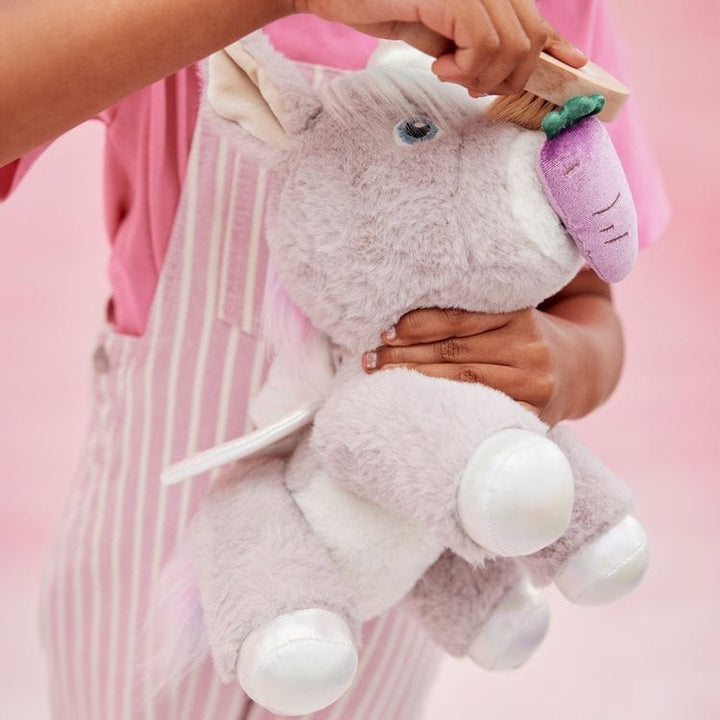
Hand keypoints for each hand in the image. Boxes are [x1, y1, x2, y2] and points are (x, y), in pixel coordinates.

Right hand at [294, 0, 585, 95]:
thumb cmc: (379, 5)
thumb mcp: (438, 33)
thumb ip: (474, 46)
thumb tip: (505, 70)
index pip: (533, 17)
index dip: (556, 45)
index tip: (573, 66)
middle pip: (528, 38)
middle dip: (509, 76)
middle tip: (474, 86)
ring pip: (511, 45)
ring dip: (483, 76)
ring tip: (451, 74)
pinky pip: (484, 43)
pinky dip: (467, 68)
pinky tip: (441, 67)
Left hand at [361, 271, 623, 425]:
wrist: (580, 369)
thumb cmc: (527, 336)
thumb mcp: (511, 312)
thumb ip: (474, 309)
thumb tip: (405, 309)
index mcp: (520, 314)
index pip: (460, 319)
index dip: (418, 325)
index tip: (384, 331)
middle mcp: (528, 346)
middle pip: (454, 351)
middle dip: (405, 356)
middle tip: (369, 359)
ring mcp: (532, 382)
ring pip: (462, 381)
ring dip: (415, 380)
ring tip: (381, 378)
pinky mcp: (532, 413)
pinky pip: (481, 410)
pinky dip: (446, 406)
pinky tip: (417, 404)